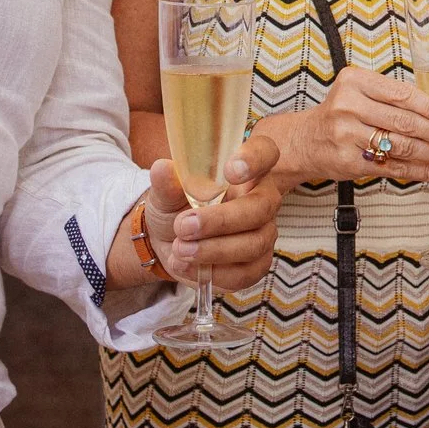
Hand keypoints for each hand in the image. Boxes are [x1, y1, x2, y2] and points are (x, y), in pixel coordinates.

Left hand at [143, 137, 282, 289]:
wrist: (171, 243)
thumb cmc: (176, 208)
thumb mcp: (165, 194)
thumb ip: (167, 183)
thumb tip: (163, 169)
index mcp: (246, 171)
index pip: (265, 152)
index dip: (255, 159)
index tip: (230, 171)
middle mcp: (262, 199)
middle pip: (261, 207)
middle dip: (221, 220)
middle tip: (184, 226)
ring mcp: (263, 233)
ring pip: (254, 244)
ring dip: (214, 250)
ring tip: (179, 250)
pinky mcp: (256, 265)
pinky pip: (246, 274)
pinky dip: (214, 274)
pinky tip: (186, 266)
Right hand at [257, 66, 428, 184]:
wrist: (305, 140)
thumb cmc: (342, 114)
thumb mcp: (361, 93)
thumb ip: (395, 99)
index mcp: (356, 82)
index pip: (402, 95)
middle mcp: (349, 107)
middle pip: (406, 123)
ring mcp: (347, 136)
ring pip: (403, 148)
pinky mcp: (349, 162)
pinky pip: (394, 168)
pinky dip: (422, 172)